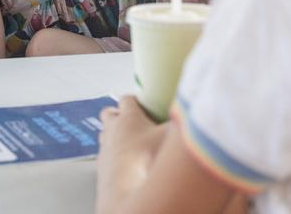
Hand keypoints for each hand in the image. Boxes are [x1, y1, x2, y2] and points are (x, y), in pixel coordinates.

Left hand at [95, 96, 168, 213]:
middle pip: (109, 113)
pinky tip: (125, 162)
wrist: (124, 191)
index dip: (134, 100)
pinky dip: (112, 154)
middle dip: (118, 114)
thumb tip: (188, 114)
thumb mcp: (170, 137)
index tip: (142, 104)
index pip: (126, 99)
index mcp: (128, 118)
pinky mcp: (101, 166)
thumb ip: (179, 123)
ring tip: (128, 141)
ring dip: (113, 134)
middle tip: (131, 120)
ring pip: (104, 133)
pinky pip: (104, 154)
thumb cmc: (146, 160)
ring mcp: (104, 148)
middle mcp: (112, 130)